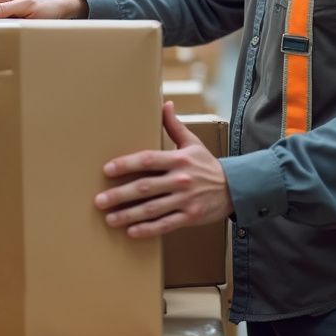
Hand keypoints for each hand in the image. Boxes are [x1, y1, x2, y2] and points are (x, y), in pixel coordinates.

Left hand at [96, 101, 233, 237]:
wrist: (235, 188)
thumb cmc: (207, 165)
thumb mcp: (192, 143)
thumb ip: (174, 125)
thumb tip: (164, 103)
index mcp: (178, 159)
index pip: (148, 159)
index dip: (126, 164)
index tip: (107, 170)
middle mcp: (180, 179)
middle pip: (145, 187)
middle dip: (120, 194)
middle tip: (99, 200)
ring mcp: (185, 200)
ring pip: (152, 209)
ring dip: (128, 214)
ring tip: (109, 218)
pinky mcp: (190, 217)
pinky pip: (165, 224)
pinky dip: (148, 229)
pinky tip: (131, 232)